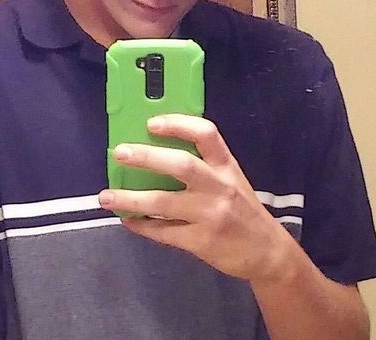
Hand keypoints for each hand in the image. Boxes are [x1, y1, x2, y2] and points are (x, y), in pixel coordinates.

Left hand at [98, 114, 294, 284]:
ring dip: (131, 199)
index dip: (178, 124)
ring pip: (164, 202)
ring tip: (106, 196)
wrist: (269, 252)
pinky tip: (127, 220)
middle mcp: (220, 186)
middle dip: (147, 157)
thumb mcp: (231, 180)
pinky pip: (164, 232)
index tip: (152, 122)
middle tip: (119, 152)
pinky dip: (142, 226)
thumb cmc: (242, 209)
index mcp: (227, 166)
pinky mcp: (201, 242)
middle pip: (182, 164)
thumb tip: (155, 153)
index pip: (206, 134)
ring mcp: (211, 215)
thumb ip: (204, 166)